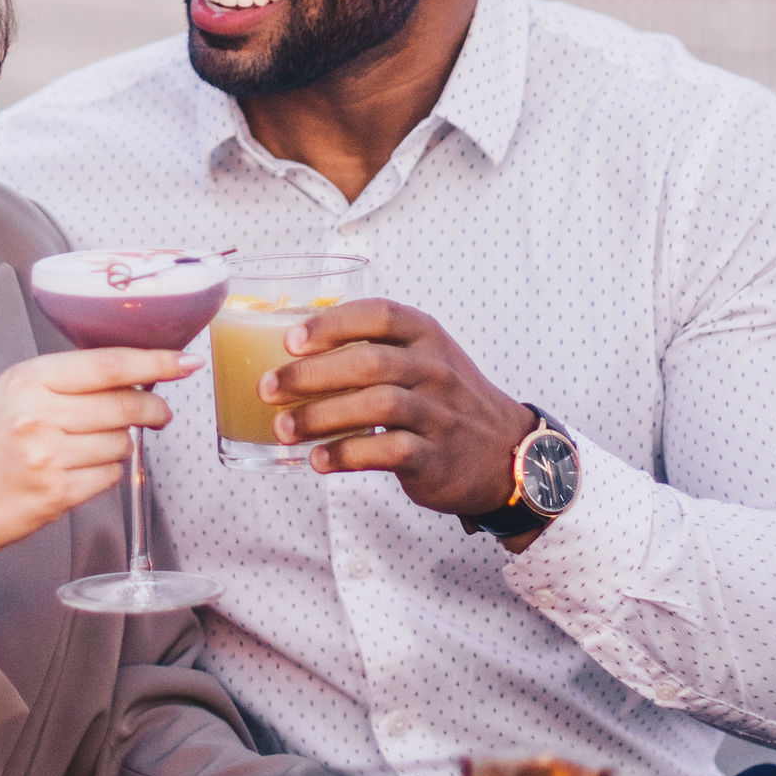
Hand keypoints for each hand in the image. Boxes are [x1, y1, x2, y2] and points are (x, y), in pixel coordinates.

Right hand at [0, 351, 187, 586]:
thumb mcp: (7, 395)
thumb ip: (61, 382)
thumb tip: (127, 375)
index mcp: (26, 379)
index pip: (107, 365)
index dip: (154, 362)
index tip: (182, 362)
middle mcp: (38, 414)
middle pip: (124, 404)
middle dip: (152, 408)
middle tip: (158, 412)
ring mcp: (49, 457)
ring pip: (122, 443)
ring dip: (121, 445)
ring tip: (89, 448)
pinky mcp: (57, 495)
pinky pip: (110, 476)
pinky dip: (106, 473)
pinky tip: (80, 471)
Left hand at [265, 302, 534, 518]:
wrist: (507, 453)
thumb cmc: (446, 401)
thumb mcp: (425, 359)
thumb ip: (374, 348)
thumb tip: (294, 352)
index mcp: (426, 336)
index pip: (378, 315)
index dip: (331, 324)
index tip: (290, 340)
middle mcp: (435, 370)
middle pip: (368, 362)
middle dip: (310, 375)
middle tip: (268, 388)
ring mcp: (439, 414)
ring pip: (376, 406)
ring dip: (320, 417)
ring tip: (282, 429)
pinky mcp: (437, 457)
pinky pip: (388, 452)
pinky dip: (346, 455)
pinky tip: (318, 460)